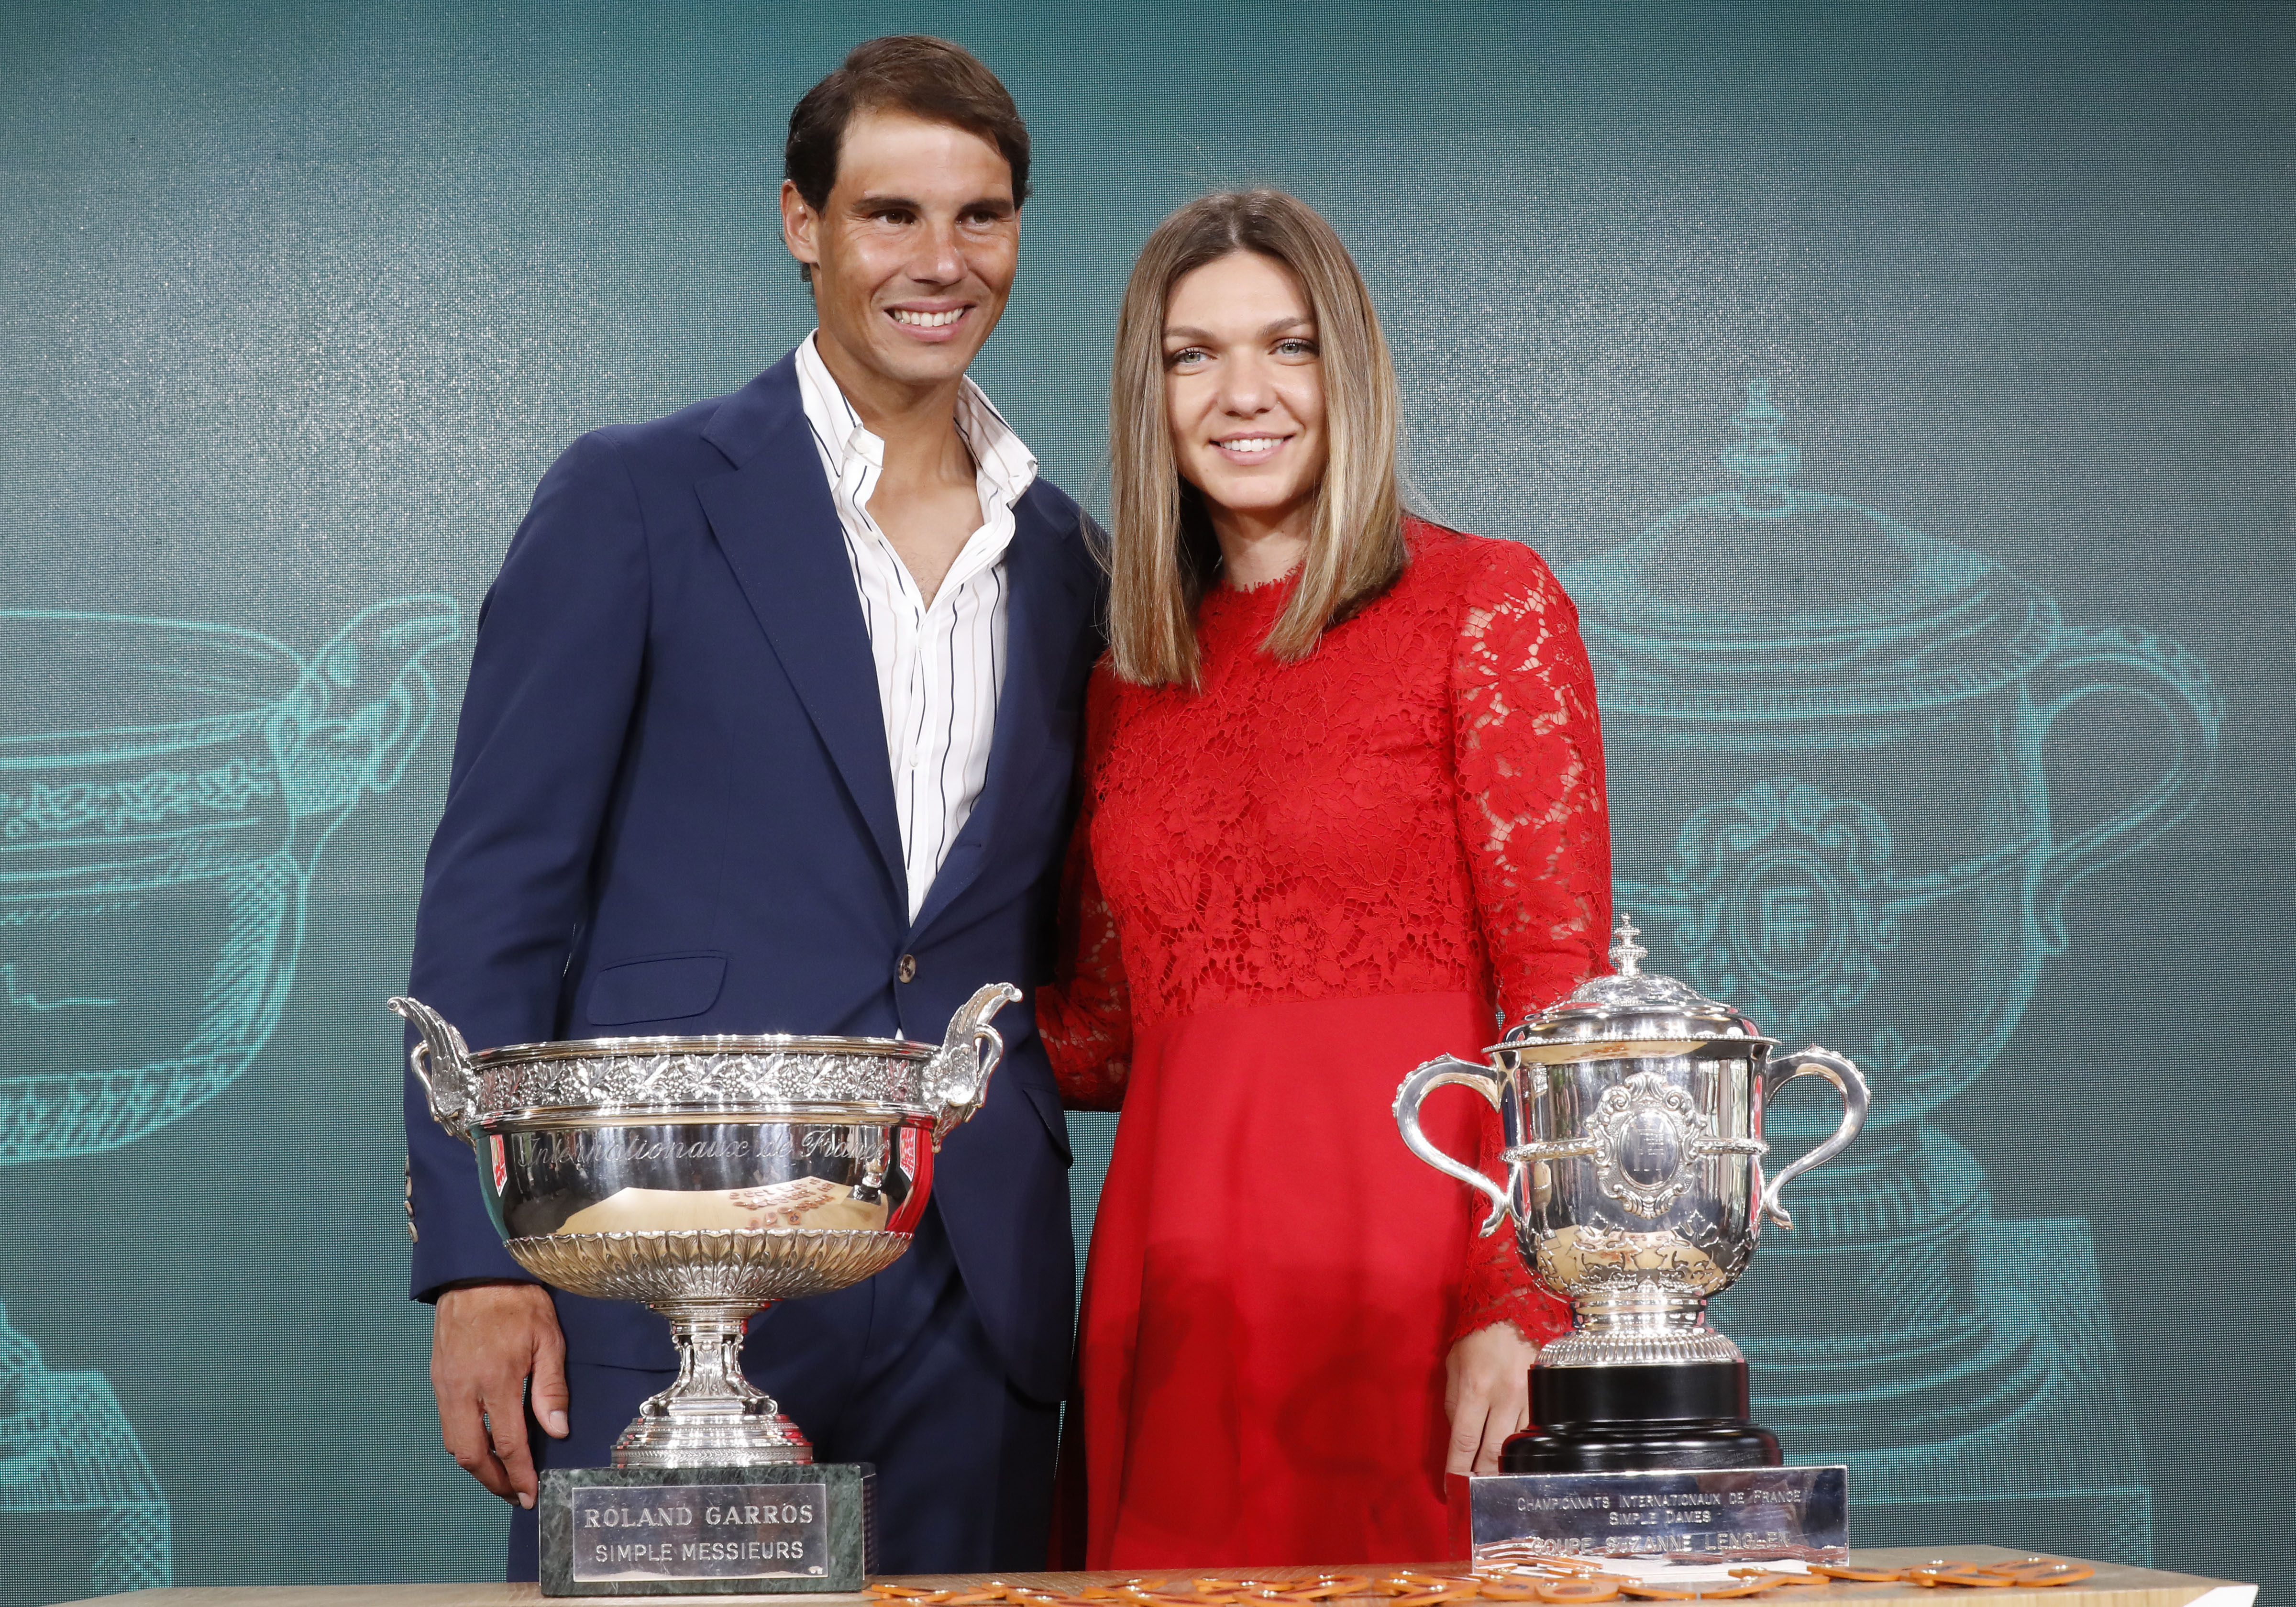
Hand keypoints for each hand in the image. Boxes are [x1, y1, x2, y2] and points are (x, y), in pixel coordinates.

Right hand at [431, 1282, 568, 1508]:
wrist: (475, 1273)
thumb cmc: (518, 1301)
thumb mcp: (548, 1338)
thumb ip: (551, 1387)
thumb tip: (557, 1430)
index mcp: (496, 1380)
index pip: (508, 1443)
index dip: (520, 1475)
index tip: (530, 1495)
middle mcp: (464, 1389)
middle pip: (471, 1454)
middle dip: (493, 1482)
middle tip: (515, 1494)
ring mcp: (445, 1385)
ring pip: (454, 1443)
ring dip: (477, 1465)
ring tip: (502, 1476)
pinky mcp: (437, 1379)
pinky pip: (447, 1423)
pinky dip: (465, 1442)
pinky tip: (485, 1444)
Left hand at [1444, 1319, 1538, 1475]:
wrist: (1517, 1307)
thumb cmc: (1479, 1334)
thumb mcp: (1454, 1363)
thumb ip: (1455, 1402)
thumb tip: (1460, 1436)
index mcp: (1475, 1387)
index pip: (1464, 1441)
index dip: (1457, 1470)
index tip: (1451, 1488)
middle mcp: (1503, 1396)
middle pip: (1492, 1453)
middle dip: (1481, 1478)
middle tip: (1473, 1494)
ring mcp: (1527, 1398)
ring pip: (1515, 1446)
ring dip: (1503, 1468)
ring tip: (1492, 1484)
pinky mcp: (1543, 1397)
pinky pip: (1532, 1431)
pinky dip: (1522, 1449)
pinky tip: (1516, 1460)